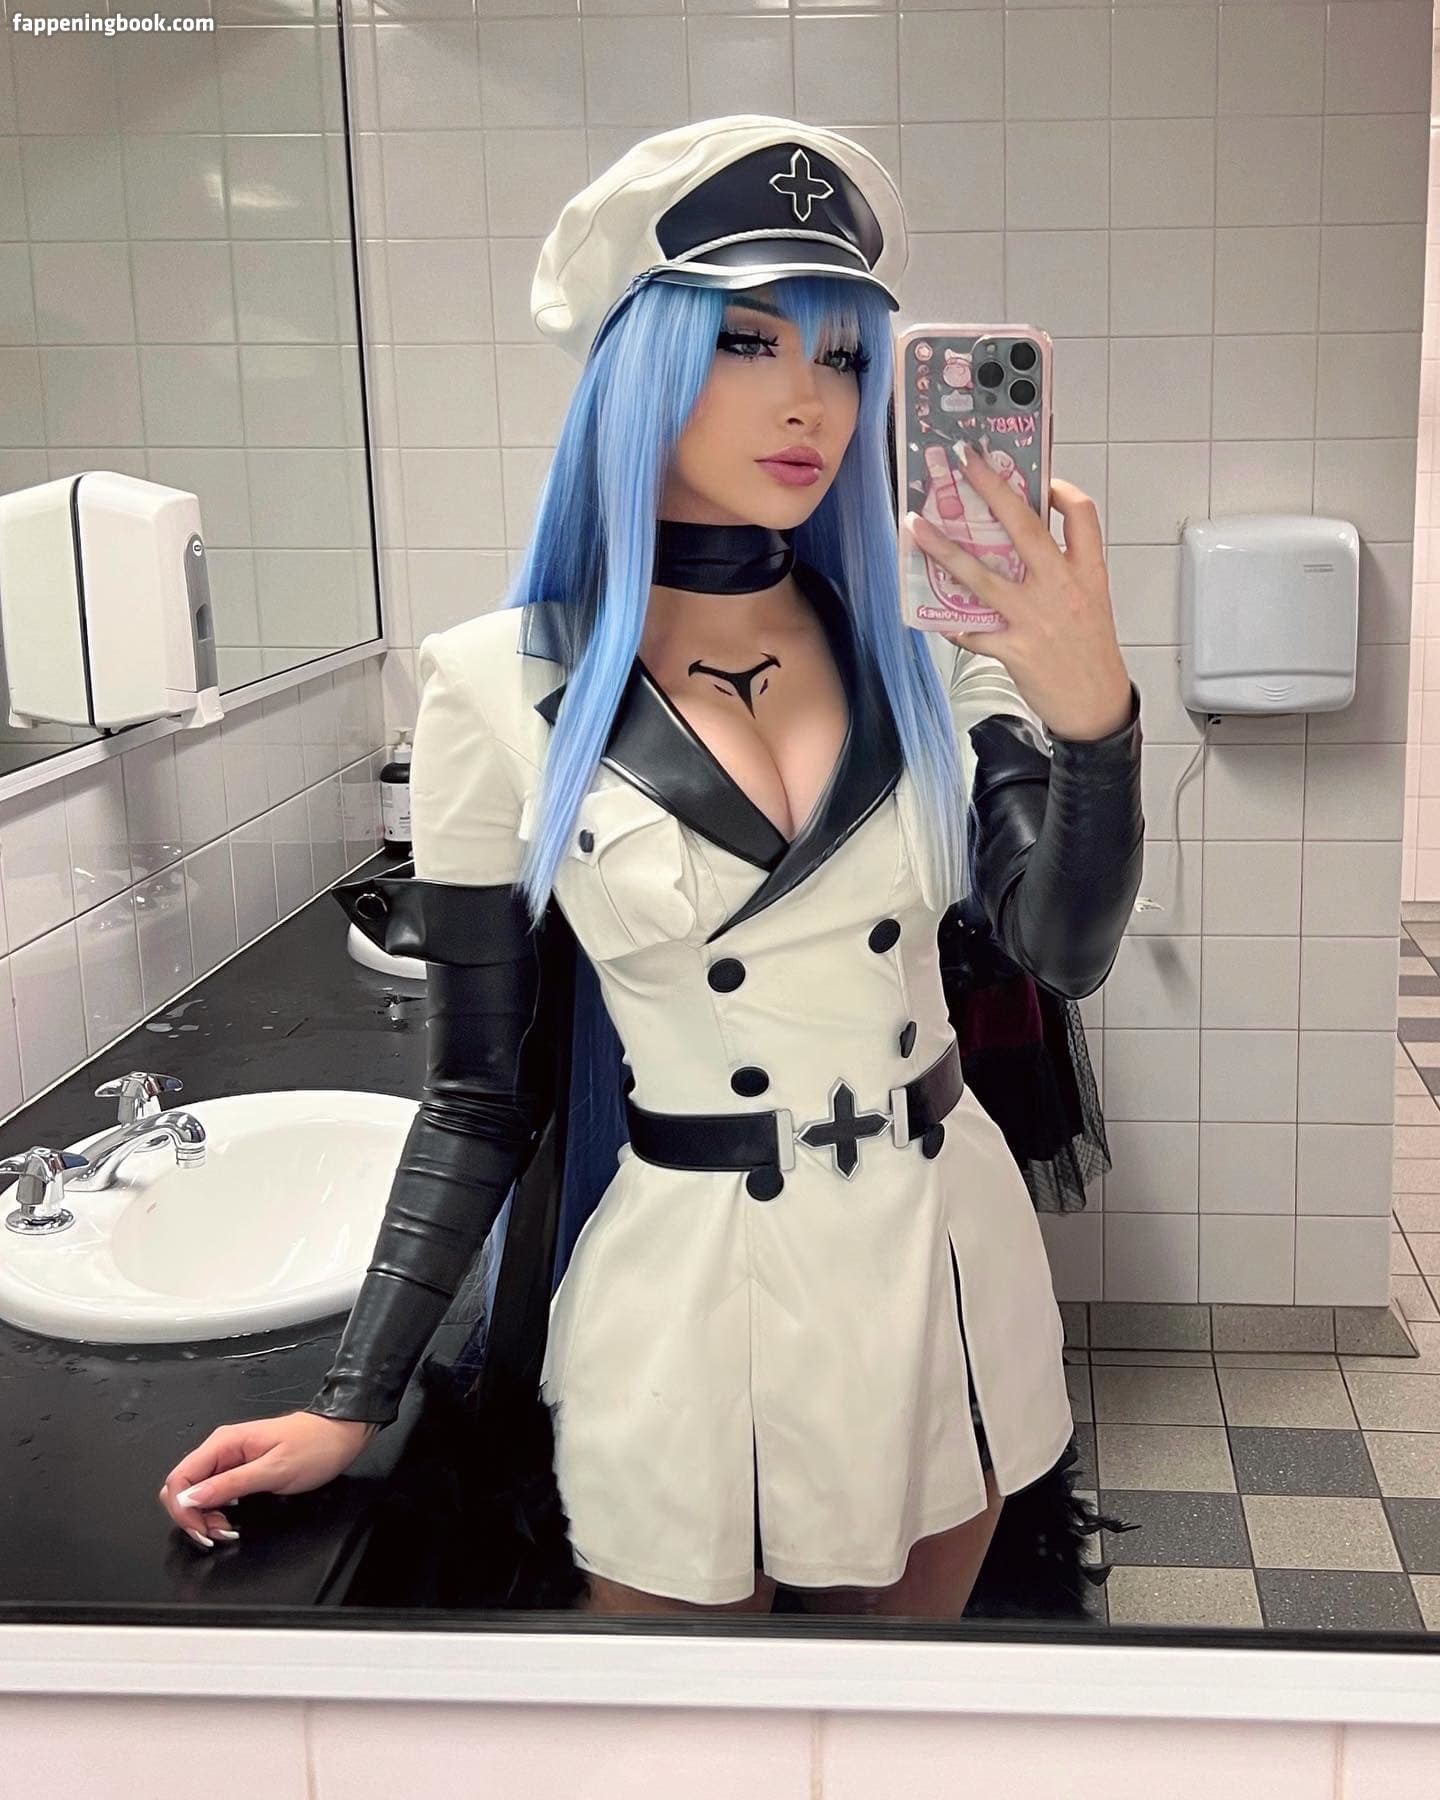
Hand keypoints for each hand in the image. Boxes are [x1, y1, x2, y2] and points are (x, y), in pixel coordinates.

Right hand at [157, 1411, 378, 1549]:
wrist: (340, 1435)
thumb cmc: (313, 1448)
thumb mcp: (274, 1470)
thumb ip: (230, 1484)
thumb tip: (189, 1499)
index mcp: (223, 1443)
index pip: (179, 1478)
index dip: (183, 1510)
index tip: (204, 1532)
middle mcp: (220, 1448)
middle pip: (182, 1488)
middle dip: (192, 1517)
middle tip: (220, 1534)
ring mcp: (228, 1459)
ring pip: (196, 1494)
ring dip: (205, 1517)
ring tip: (229, 1530)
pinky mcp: (238, 1469)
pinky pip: (213, 1493)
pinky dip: (216, 1512)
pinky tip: (232, 1520)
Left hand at [904, 441, 1133, 741]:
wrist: (1097, 704)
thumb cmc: (1091, 650)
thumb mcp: (1091, 598)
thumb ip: (1064, 567)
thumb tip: (1023, 539)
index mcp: (1087, 571)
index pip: (1081, 513)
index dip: (1060, 488)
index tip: (1040, 478)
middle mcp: (1060, 587)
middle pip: (1023, 525)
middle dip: (990, 486)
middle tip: (964, 460)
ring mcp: (1034, 617)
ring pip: (980, 574)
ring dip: (943, 548)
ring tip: (916, 526)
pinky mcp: (1013, 648)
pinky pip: (971, 629)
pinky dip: (950, 621)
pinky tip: (934, 614)